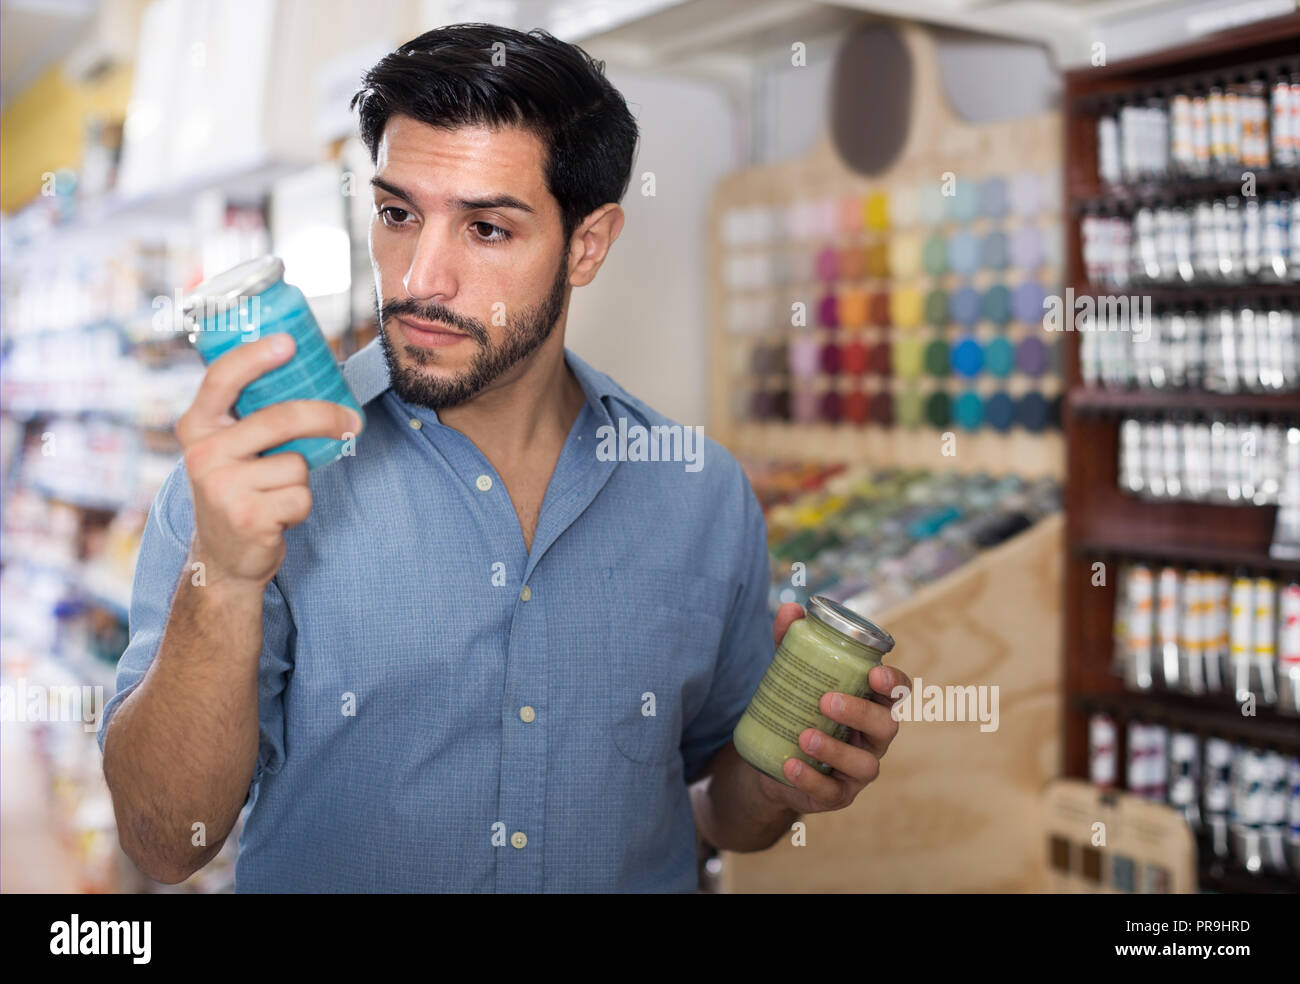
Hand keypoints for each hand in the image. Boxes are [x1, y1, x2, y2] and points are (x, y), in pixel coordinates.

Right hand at [175, 333, 362, 589]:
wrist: (223, 559)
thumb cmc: (239, 490)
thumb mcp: (229, 451)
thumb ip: (251, 419)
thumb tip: (313, 382)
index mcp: (197, 427)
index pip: (222, 379)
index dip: (255, 356)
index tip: (289, 343)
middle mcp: (203, 453)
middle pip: (280, 418)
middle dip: (325, 417)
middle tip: (352, 420)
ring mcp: (222, 486)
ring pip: (297, 463)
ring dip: (300, 479)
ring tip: (275, 493)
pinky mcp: (247, 516)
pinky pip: (301, 496)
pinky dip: (300, 506)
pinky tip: (276, 516)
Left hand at [752, 602, 910, 815]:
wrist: (770, 758)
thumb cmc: (797, 707)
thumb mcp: (792, 674)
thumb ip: (792, 643)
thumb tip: (791, 608)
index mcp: (871, 702)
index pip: (898, 692)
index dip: (895, 683)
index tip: (875, 673)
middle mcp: (873, 737)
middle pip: (886, 727)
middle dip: (861, 713)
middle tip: (826, 700)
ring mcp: (858, 770)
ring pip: (865, 765)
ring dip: (836, 749)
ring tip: (805, 735)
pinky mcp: (838, 795)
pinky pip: (832, 792)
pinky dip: (812, 779)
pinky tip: (791, 765)